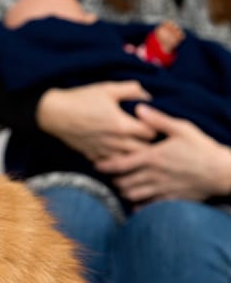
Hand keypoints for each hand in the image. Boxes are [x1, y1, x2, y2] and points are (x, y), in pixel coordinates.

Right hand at [36, 81, 155, 160]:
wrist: (54, 113)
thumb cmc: (81, 99)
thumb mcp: (107, 88)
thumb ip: (131, 89)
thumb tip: (148, 94)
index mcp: (122, 125)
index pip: (151, 133)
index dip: (156, 128)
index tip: (155, 123)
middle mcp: (115, 142)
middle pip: (143, 152)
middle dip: (149, 145)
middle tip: (149, 137)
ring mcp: (103, 151)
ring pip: (128, 161)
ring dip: (134, 155)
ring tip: (137, 148)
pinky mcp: (92, 156)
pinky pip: (111, 164)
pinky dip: (116, 160)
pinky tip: (117, 153)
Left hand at [96, 104, 230, 202]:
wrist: (222, 171)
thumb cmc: (201, 147)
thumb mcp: (181, 128)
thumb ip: (157, 119)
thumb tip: (138, 108)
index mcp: (152, 157)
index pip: (120, 163)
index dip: (105, 165)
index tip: (96, 164)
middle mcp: (153, 175)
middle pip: (122, 182)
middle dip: (112, 179)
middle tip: (108, 175)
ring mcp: (161, 189)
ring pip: (132, 195)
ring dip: (123, 191)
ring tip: (120, 185)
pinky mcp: (170, 200)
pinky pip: (147, 206)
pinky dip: (137, 205)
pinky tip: (134, 200)